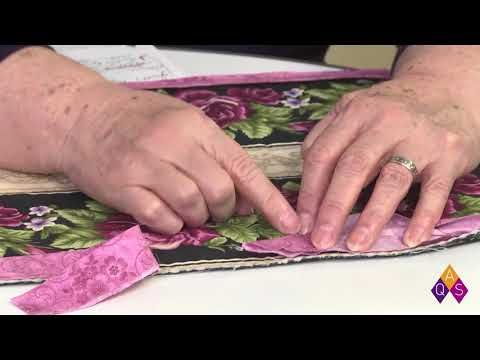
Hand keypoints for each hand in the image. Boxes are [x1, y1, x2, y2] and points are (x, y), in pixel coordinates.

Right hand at [59, 81, 299, 234]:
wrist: (83, 116)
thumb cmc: (138, 119)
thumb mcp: (183, 122)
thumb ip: (215, 155)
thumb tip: (246, 198)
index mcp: (195, 126)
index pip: (242, 166)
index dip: (269, 199)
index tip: (289, 221)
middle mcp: (172, 143)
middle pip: (219, 190)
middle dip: (224, 208)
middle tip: (215, 208)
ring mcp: (145, 165)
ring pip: (192, 205)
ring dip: (198, 217)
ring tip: (190, 210)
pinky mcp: (122, 187)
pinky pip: (160, 218)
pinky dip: (171, 224)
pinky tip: (168, 215)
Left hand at [297, 74, 479, 250]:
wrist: (446, 91)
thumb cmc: (392, 110)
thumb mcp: (356, 110)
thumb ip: (328, 137)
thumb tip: (305, 178)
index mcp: (355, 113)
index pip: (322, 155)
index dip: (309, 191)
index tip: (303, 221)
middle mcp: (385, 122)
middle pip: (352, 167)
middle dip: (333, 208)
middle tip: (321, 239)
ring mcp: (418, 138)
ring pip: (391, 180)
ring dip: (371, 217)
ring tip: (356, 244)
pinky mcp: (448, 154)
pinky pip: (435, 190)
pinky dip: (422, 217)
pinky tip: (409, 239)